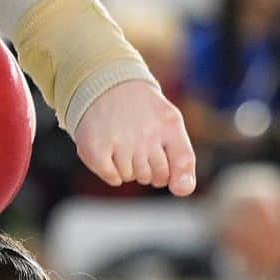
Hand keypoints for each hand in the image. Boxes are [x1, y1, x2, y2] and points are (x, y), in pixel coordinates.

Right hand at [73, 81, 195, 195]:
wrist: (106, 87)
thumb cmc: (142, 114)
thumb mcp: (169, 126)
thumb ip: (182, 161)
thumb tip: (183, 191)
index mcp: (168, 124)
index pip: (182, 163)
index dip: (172, 172)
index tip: (161, 163)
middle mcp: (145, 132)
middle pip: (155, 176)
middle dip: (148, 170)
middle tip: (138, 149)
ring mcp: (120, 140)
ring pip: (132, 177)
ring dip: (127, 168)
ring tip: (122, 146)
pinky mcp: (96, 148)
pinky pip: (113, 178)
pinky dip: (112, 173)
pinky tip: (110, 155)